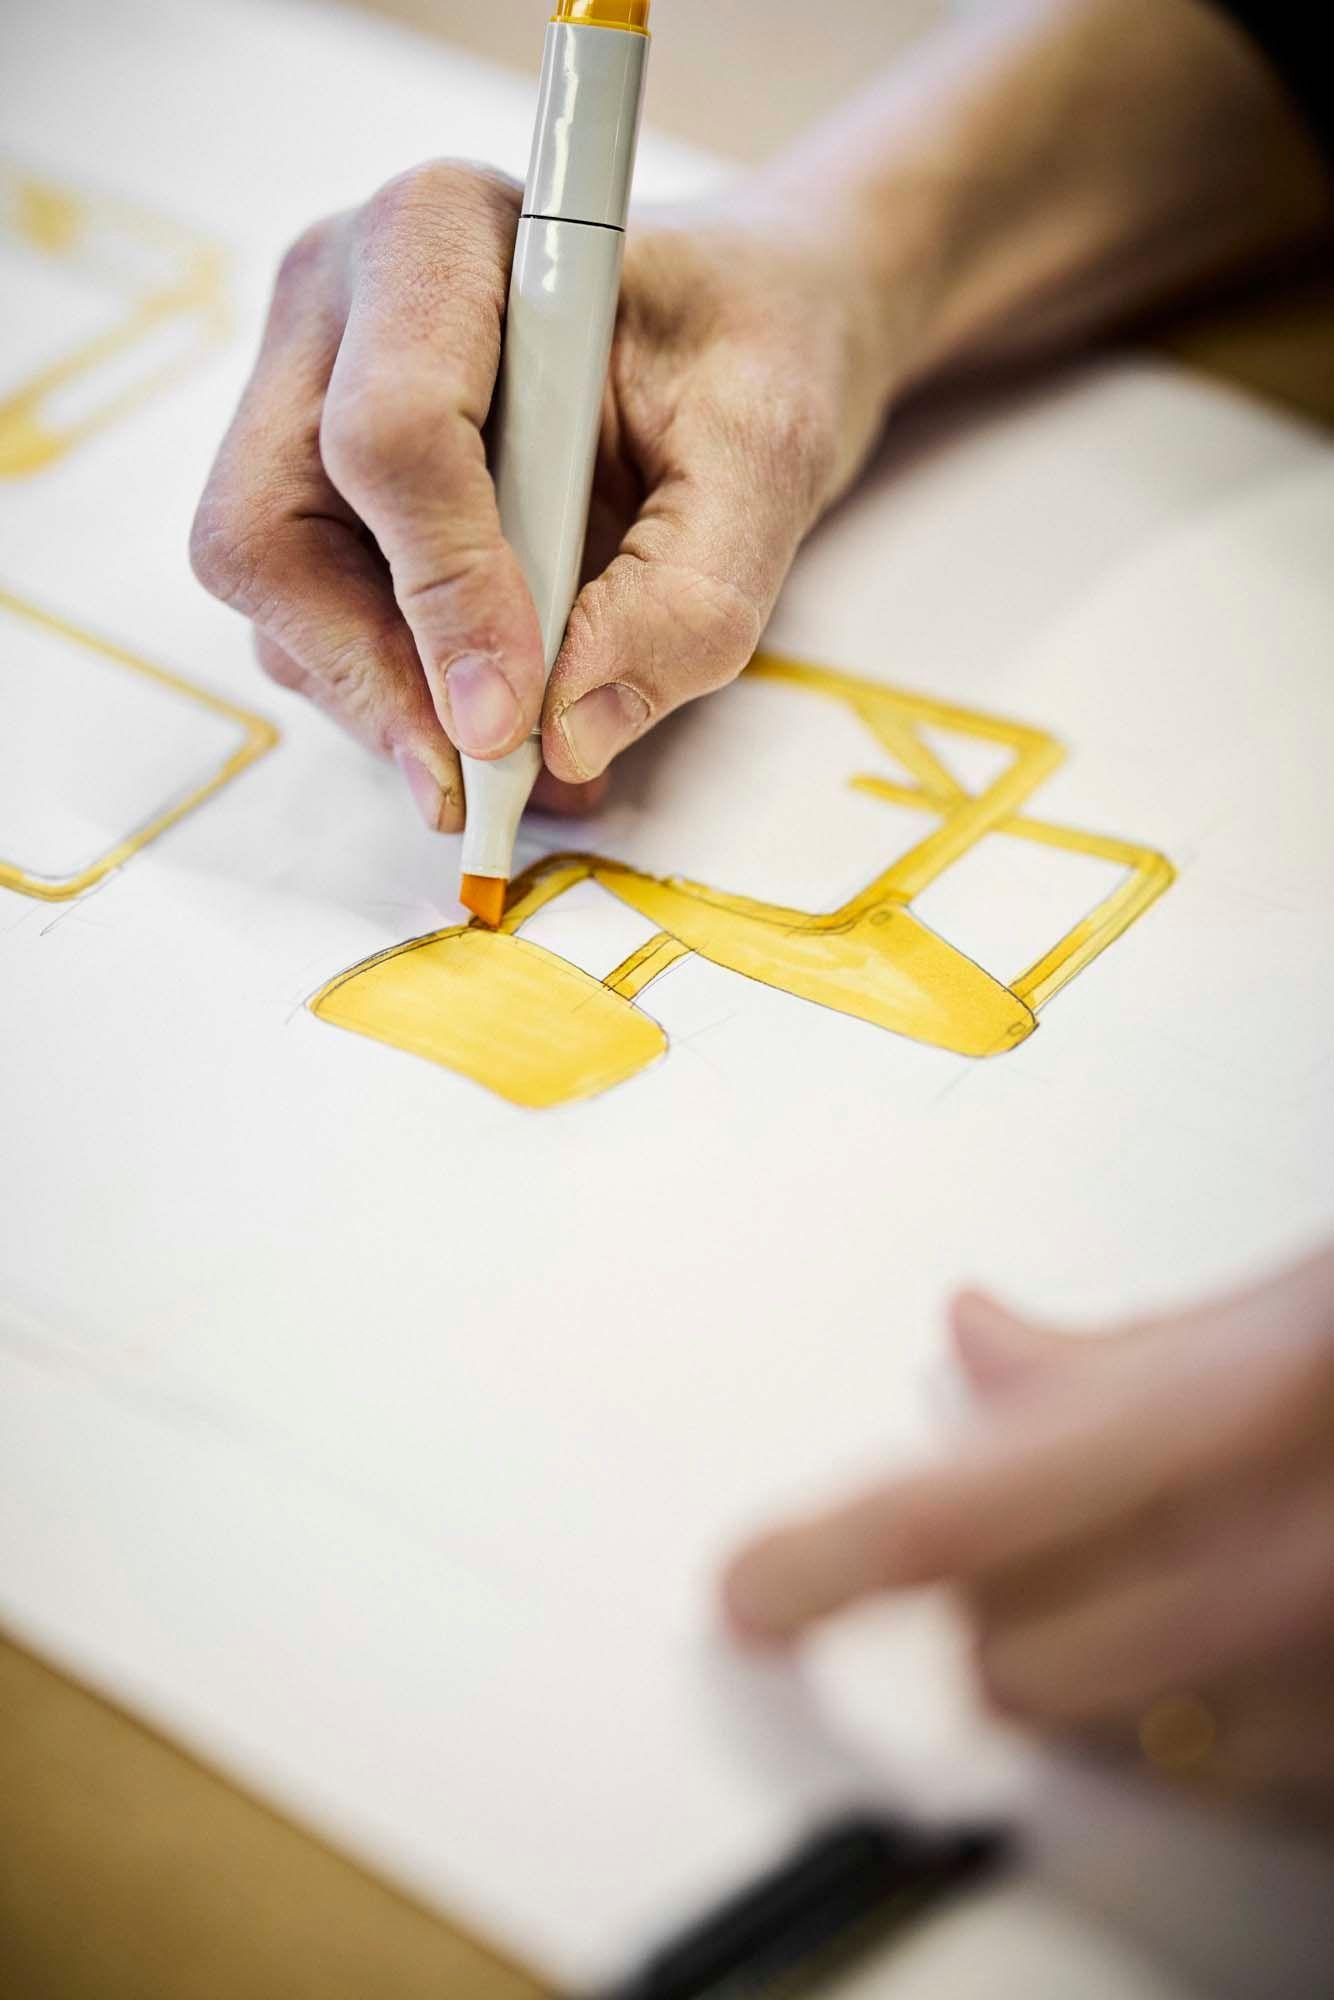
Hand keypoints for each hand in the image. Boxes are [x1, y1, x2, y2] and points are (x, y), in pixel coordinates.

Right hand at [190, 162, 895, 831]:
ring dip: (392, 707)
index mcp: (438, 236)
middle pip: (271, 535)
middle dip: (376, 679)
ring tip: (528, 762)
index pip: (387, 436)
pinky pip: (313, 629)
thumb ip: (691, 594)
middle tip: (484, 782)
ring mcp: (302, 405)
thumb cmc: (753, 346)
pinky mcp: (316, 496)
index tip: (515, 719)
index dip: (445, 595)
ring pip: (280, 603)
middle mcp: (333, 310)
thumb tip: (568, 731)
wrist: (739, 331)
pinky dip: (403, 703)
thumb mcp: (770, 453)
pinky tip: (505, 728)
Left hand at [723, 1246, 1333, 1825]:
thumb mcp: (1289, 1309)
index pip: (952, 1515)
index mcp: (1224, 1430)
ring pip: (1112, 1731)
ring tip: (1187, 1558)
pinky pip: (1225, 1772)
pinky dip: (1204, 1712)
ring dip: (1104, 1661)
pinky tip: (1264, 1623)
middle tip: (1042, 1524)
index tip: (752, 1590)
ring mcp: (1328, 1686)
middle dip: (1003, 1599)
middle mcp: (1274, 1581)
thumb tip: (978, 1345)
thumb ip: (1120, 1349)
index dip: (827, 1558)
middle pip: (1011, 1657)